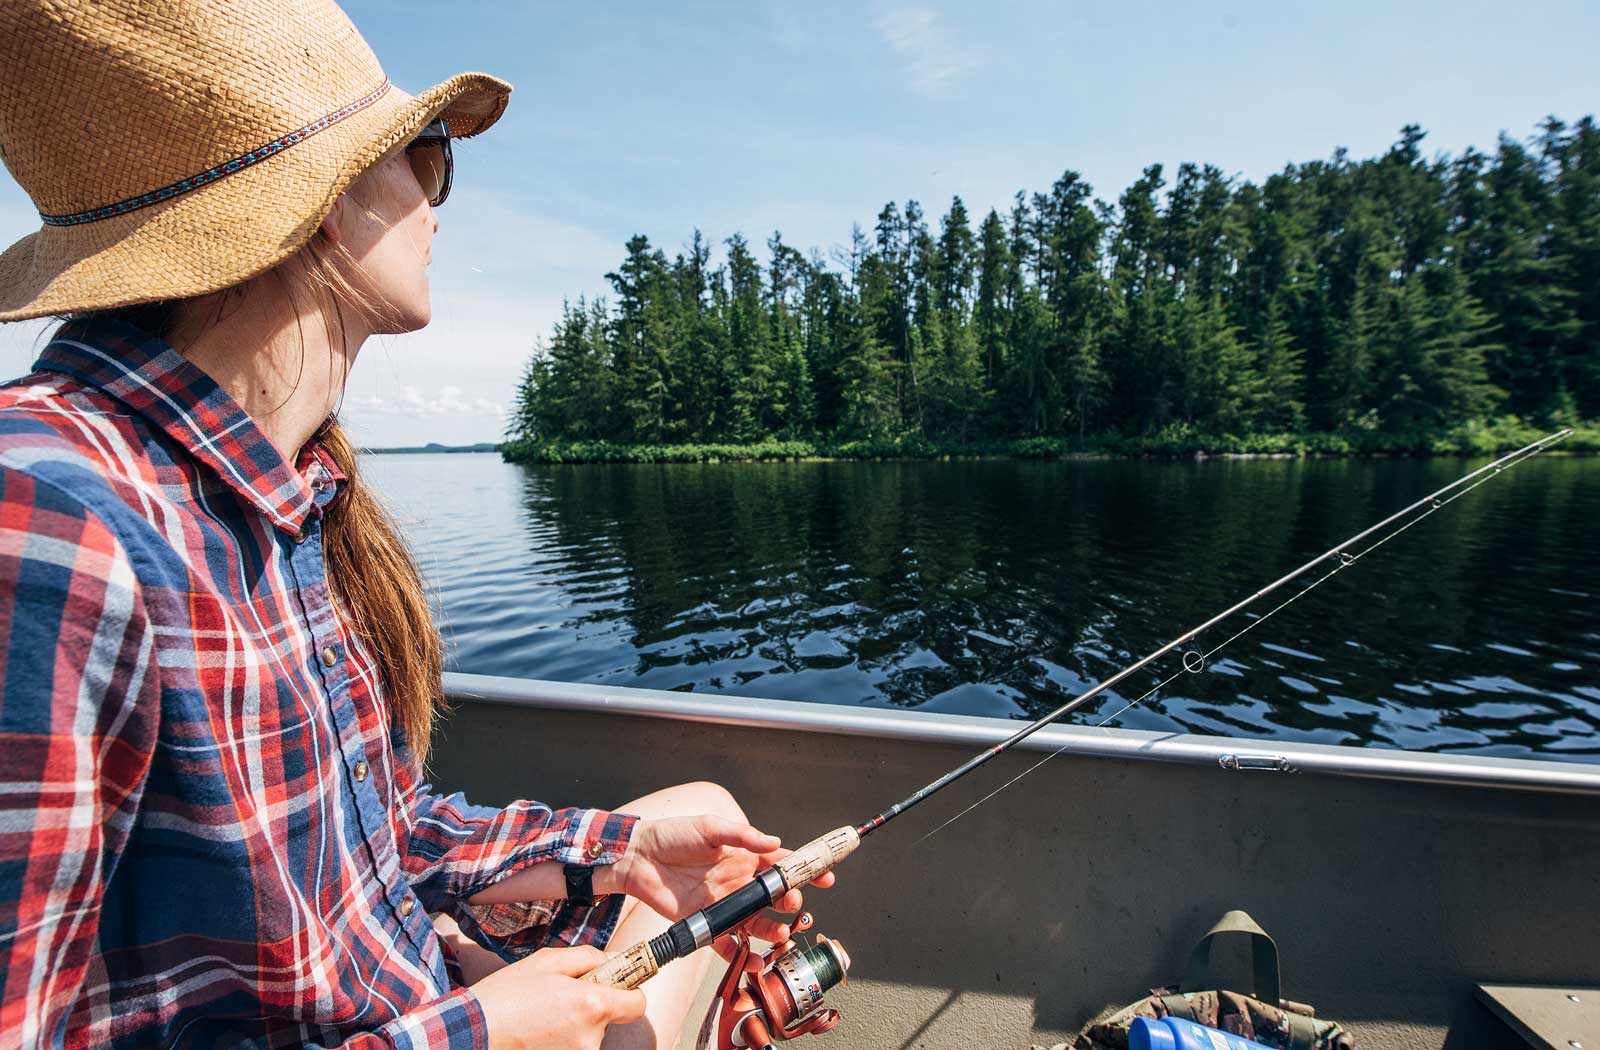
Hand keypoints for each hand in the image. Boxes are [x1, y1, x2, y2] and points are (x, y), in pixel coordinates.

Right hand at [471, 945, 644, 1049]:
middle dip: (590, 1007)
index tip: (615, 986)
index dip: (628, 992)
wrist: (471, 1033)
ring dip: (573, 1024)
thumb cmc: (506, 996)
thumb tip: (615, 959)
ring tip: (541, 1015)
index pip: (637, 1004)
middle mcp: (590, 1038)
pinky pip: (572, 1047)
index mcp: (592, 1005)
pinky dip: (559, 1040)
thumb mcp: (548, 962)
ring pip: (587, 1035)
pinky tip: (537, 1032)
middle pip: (608, 1019)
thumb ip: (589, 958)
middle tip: (558, 998)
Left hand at [603, 815, 836, 943]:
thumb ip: (742, 835)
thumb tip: (774, 841)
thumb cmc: (673, 835)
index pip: (782, 864)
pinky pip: (729, 944)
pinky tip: (758, 960)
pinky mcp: (706, 922)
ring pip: (758, 922)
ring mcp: (725, 904)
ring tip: (783, 935)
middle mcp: (739, 882)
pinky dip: (744, 955)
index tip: (826, 878)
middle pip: (775, 897)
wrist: (638, 857)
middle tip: (795, 906)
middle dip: (791, 903)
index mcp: (745, 855)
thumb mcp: (709, 828)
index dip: (805, 871)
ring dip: (774, 930)